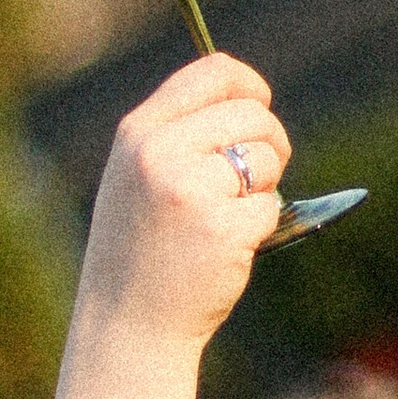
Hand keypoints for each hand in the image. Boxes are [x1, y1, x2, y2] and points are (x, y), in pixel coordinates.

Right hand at [70, 53, 290, 363]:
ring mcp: (190, 190)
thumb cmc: (139, 253)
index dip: (250, 85)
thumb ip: (177, 137)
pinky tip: (227, 250)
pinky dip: (260, 228)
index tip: (261, 104)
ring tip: (228, 219)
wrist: (126, 326)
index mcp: (138, 133)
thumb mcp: (136, 179)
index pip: (212, 72)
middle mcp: (160, 153)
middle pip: (252, 114)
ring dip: (264, 188)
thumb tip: (248, 101)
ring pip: (266, 159)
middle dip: (270, 142)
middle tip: (261, 177)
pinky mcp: (222, 227)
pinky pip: (269, 208)